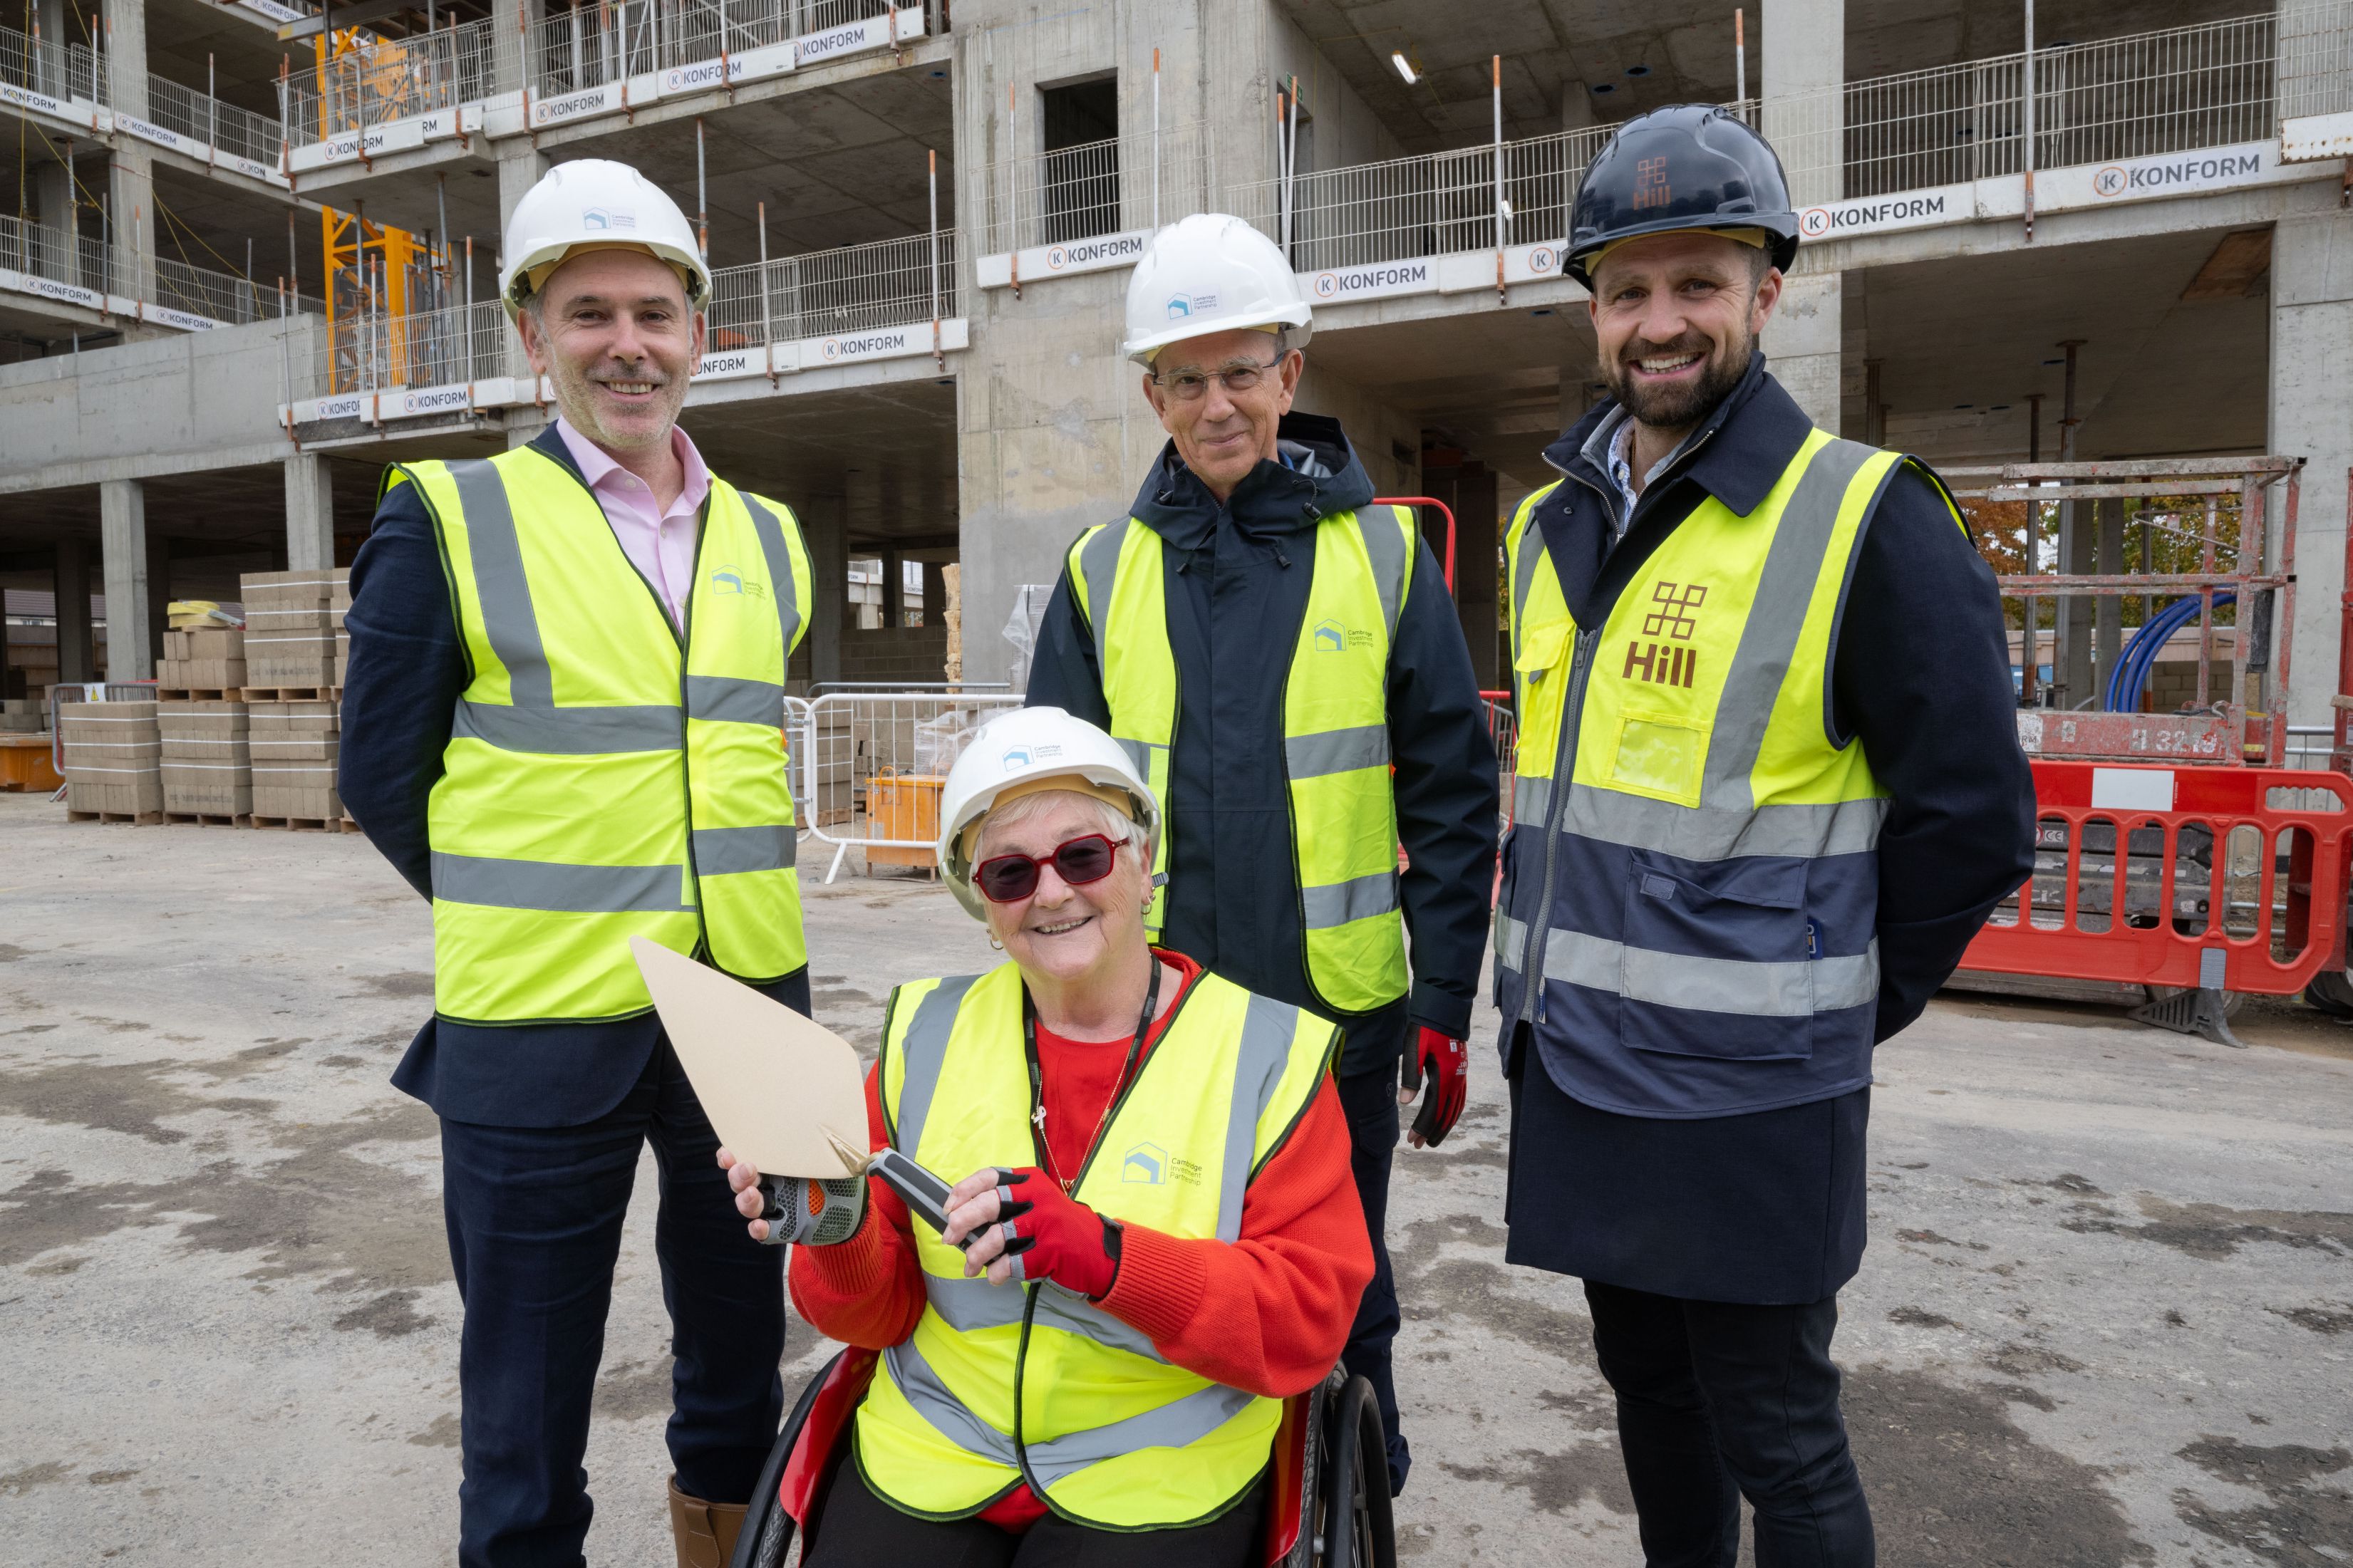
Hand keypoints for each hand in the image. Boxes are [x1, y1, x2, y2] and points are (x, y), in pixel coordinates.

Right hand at [718, 1146, 865, 1246]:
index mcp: (778, 1163)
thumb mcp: (834, 1155)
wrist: (854, 1210)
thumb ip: (828, 1141)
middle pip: (741, 1180)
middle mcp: (771, 1184)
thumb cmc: (840, 1176)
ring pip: (749, 1205)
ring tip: (751, 1194)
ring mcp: (776, 1207)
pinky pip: (766, 1232)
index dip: (730, 1156)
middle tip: (747, 1169)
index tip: (727, 1152)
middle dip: (738, 1175)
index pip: (746, 1156)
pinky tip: (759, 1226)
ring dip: (745, 1200)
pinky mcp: (784, 1228)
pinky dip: (759, 1230)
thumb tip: (831, 1115)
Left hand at [939, 1167, 1117, 1297]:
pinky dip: (997, 1273)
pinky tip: (996, 1276)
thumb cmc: (1063, 1229)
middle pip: (990, 1203)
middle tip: (948, 1237)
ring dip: (976, 1254)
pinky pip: (1011, 1263)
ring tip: (970, 1266)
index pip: (991, 1177)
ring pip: (997, 1236)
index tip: (948, 1207)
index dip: (964, 1190)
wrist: (1101, 1254)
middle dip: (962, 1221)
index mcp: (1031, 1181)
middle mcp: (1038, 1198)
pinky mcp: (1050, 1251)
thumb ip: (1009, 1204)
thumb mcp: (1039, 1204)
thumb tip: (963, 1216)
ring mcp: (1045, 1224)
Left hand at [1397, 1026, 1467, 1148]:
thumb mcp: (1414, 1050)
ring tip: (1433, 1139)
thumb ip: (1410, 1076)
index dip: (1423, 1127)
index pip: (1433, 1110)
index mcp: (1444, 1077)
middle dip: (1432, 1132)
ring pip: (1456, 1109)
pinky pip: (1460, 1100)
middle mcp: (1457, 1080)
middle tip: (1419, 1145)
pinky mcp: (1462, 1072)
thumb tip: (1405, 1103)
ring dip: (1445, 1126)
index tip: (1412, 1140)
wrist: (1445, 1011)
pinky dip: (1453, 1113)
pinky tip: (1446, 1117)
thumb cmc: (1425, 1029)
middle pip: (1446, 1114)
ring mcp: (1462, 1077)